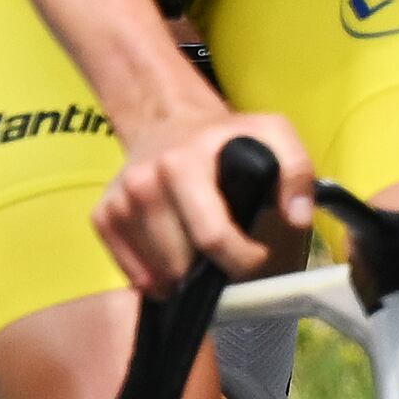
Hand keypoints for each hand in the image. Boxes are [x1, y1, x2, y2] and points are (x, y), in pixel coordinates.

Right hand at [95, 101, 312, 296]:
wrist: (165, 120)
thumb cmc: (223, 137)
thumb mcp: (271, 134)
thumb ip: (295, 170)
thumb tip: (297, 218)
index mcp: (183, 165)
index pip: (212, 237)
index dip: (243, 260)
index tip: (257, 257)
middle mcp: (143, 183)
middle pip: (180, 261)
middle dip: (211, 272)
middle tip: (228, 258)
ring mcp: (118, 201)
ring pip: (155, 271)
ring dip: (182, 277)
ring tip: (202, 263)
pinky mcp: (102, 215)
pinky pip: (127, 267)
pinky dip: (150, 277)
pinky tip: (170, 269)